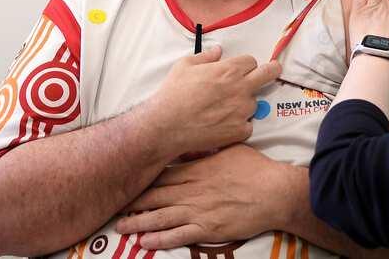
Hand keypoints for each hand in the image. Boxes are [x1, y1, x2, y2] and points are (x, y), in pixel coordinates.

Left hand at [116, 143, 297, 249]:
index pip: (161, 177)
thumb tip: (190, 146)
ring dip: (138, 224)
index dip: (141, 183)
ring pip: (160, 218)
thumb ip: (207, 150)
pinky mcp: (207, 230)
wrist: (274, 192)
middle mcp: (192, 191)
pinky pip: (177, 236)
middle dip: (133, 204)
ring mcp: (198, 211)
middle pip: (155, 198)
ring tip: (121, 228)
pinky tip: (145, 242)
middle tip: (115, 209)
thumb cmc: (255, 168)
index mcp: (196, 170)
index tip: (126, 184)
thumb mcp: (229, 149)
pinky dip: (159, 240)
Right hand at [149, 47, 280, 157]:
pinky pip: (247, 126)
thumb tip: (218, 51)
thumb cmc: (173, 93)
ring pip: (253, 103)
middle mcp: (241, 88)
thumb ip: (206, 56)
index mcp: (229, 70)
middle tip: (274, 69)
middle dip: (272, 70)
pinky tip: (223, 125)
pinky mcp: (239, 131)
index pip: (251, 61)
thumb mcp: (185, 65)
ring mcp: (242, 111)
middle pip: (267, 75)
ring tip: (224, 109)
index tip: (242, 68)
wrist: (166, 125)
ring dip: (244, 104)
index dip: (245, 65)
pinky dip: (239, 125)